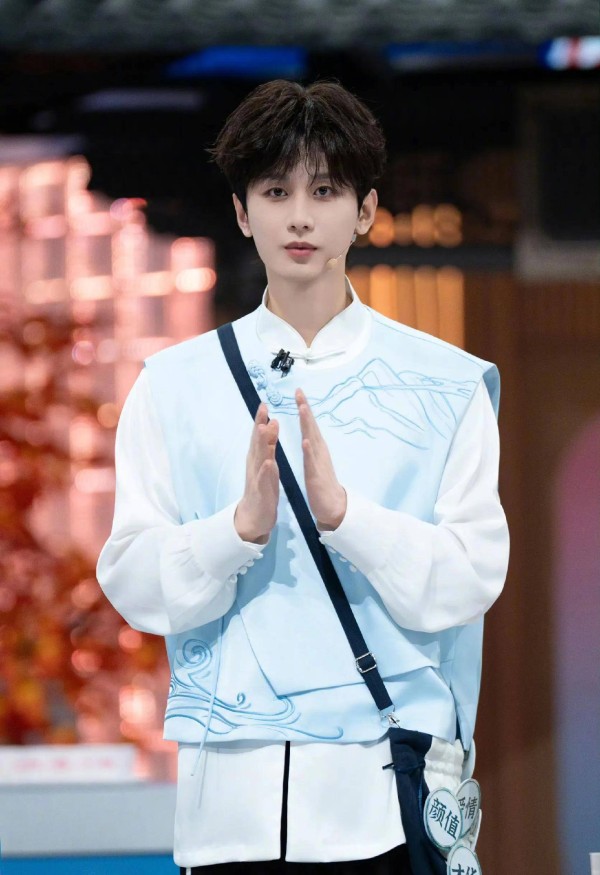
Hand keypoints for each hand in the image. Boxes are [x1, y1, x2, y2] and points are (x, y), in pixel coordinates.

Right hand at [234, 402, 279, 543]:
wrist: (255, 515)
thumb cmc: (263, 487)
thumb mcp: (267, 461)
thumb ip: (269, 444)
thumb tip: (271, 423)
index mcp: (259, 457)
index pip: (260, 435)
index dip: (261, 419)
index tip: (264, 403)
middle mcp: (255, 464)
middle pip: (257, 442)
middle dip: (259, 425)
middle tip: (263, 408)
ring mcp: (257, 477)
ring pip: (258, 457)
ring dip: (261, 443)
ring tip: (264, 429)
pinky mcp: (261, 491)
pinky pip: (263, 479)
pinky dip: (265, 470)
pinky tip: (268, 462)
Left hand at [295, 388, 346, 530]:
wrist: (333, 505)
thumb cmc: (322, 483)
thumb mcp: (315, 460)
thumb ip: (312, 446)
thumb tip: (309, 433)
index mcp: (316, 447)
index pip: (309, 424)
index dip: (304, 408)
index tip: (298, 391)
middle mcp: (319, 450)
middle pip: (311, 426)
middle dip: (305, 408)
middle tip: (299, 392)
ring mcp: (318, 462)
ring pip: (312, 439)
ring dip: (307, 424)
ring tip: (302, 408)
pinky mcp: (316, 475)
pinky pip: (312, 461)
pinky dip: (309, 450)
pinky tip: (305, 441)